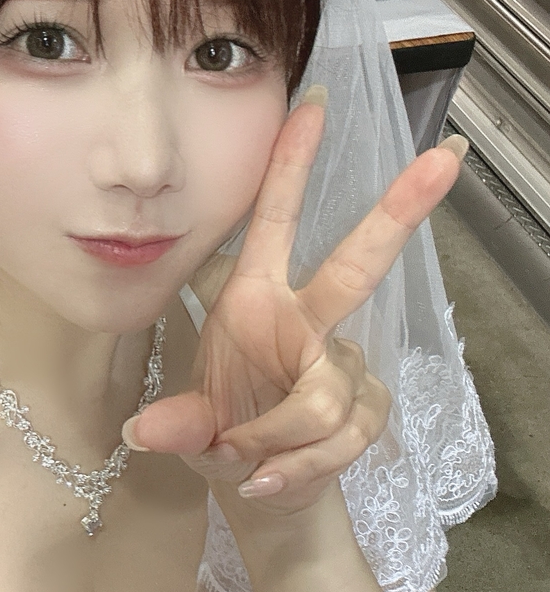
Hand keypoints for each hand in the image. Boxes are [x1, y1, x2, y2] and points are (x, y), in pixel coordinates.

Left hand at [124, 88, 467, 516]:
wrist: (261, 488)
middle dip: (398, 212)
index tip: (312, 103)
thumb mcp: (188, 426)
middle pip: (356, 266)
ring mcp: (340, 363)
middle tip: (445, 158)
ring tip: (242, 462)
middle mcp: (304, 322)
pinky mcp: (365, 407)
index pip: (274, 222)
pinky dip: (296, 466)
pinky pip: (339, 438)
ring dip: (273, 440)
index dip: (291, 166)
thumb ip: (175, 425)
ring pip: (324, 399)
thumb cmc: (222, 431)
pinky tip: (265, 479)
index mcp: (255, 301)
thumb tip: (146, 431)